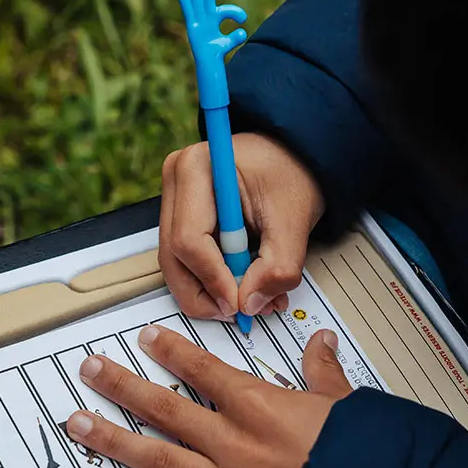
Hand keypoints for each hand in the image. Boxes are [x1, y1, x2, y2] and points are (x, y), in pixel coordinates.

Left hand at [65, 324, 350, 467]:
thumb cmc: (364, 455)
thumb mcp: (345, 402)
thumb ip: (322, 371)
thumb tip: (319, 341)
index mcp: (261, 407)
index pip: (204, 371)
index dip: (172, 352)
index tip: (146, 339)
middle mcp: (235, 443)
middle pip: (166, 408)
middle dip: (123, 387)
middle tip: (90, 371)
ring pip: (159, 459)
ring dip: (115, 440)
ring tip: (79, 425)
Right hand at [160, 133, 324, 321]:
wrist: (294, 155)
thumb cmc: (291, 172)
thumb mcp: (294, 219)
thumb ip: (278, 266)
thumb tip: (250, 304)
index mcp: (197, 168)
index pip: (189, 240)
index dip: (213, 280)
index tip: (240, 304)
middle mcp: (176, 180)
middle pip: (172, 257)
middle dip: (204, 294)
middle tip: (238, 312)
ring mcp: (174, 198)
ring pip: (175, 264)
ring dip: (208, 292)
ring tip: (247, 301)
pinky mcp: (181, 216)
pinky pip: (185, 259)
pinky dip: (210, 281)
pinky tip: (239, 286)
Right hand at [179, 0, 247, 76]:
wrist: (207, 60)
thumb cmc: (218, 50)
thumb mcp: (228, 43)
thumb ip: (235, 38)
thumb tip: (242, 32)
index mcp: (217, 17)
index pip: (226, 10)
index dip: (235, 13)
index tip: (244, 19)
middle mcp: (207, 16)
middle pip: (207, 1)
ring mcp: (199, 20)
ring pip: (197, 5)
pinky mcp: (192, 26)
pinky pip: (188, 13)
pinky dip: (185, 3)